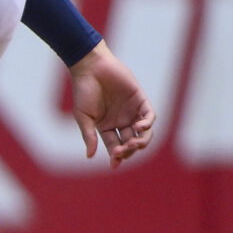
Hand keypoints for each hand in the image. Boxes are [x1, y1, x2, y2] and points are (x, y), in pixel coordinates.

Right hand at [69, 42, 154, 164]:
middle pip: (131, 142)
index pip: (115, 146)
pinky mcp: (140, 100)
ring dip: (141, 141)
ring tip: (134, 143)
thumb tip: (90, 156)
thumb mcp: (83, 117)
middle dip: (129, 149)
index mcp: (106, 127)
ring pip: (143, 133)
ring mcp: (132, 111)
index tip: (114, 164)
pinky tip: (140, 127)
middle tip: (123, 150)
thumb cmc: (83, 91)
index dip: (116, 157)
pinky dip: (147, 124)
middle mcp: (121, 121)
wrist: (91, 67)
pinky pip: (149, 116)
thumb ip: (89, 136)